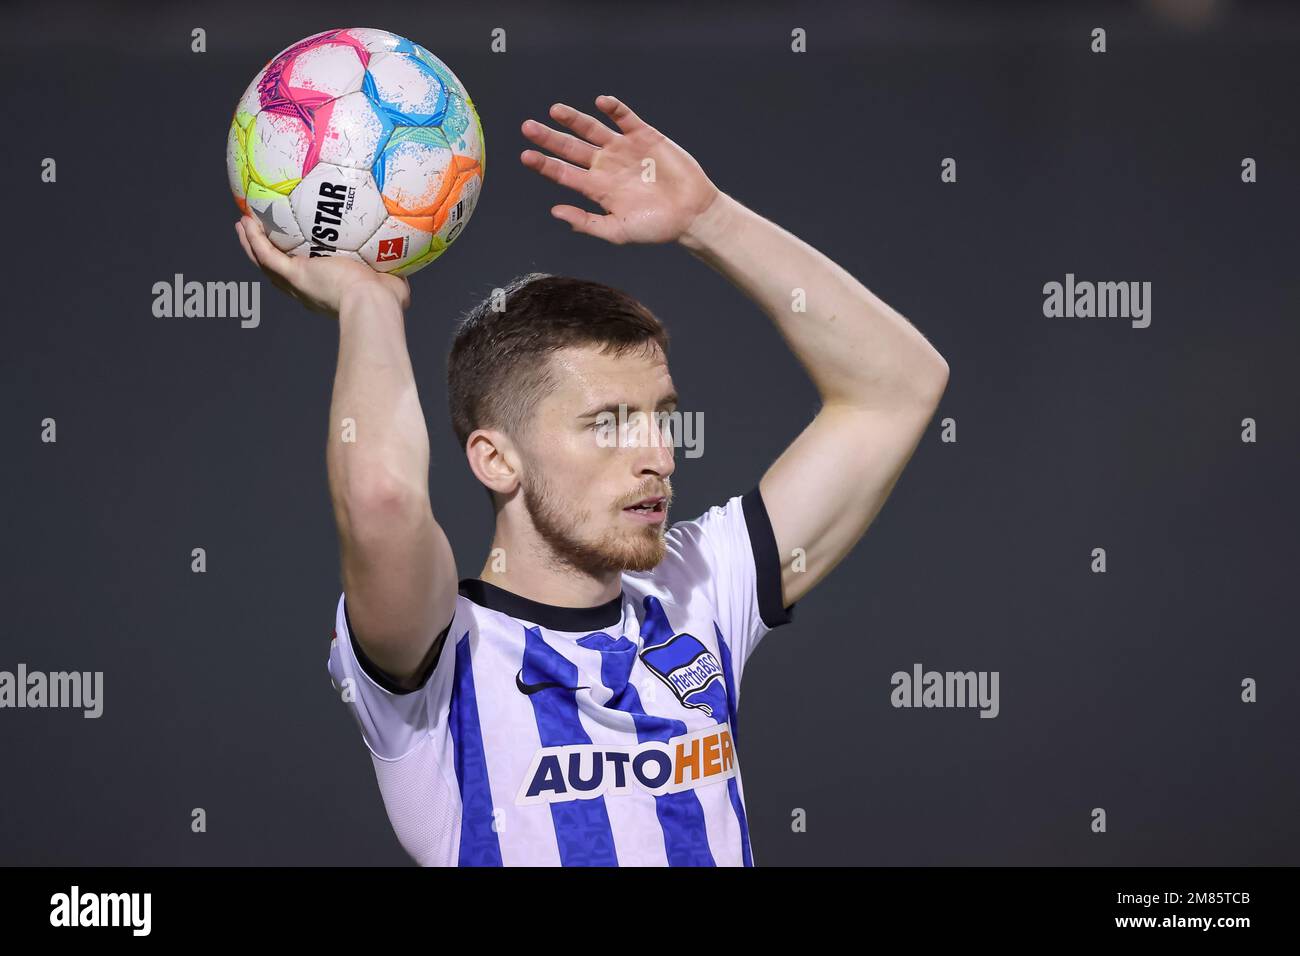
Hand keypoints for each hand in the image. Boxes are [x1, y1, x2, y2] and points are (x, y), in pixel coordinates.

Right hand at [234, 215, 409, 315]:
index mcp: (325, 293)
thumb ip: (393, 278)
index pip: (306, 278)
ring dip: (252, 244)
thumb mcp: (391, 286)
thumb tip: (406, 271)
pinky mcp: (294, 275)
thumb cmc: (386, 302)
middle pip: (277, 271)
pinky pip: (267, 255)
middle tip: (254, 235)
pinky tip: (246, 221)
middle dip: (264, 253)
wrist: (372, 304)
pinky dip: (254, 239)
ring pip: (266, 263)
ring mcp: (298, 284)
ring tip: (243, 224)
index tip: (293, 254)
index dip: (296, 266)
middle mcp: (307, 291)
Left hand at [520, 95, 720, 244]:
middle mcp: (606, 166)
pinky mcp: (645, 136)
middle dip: (550, 138)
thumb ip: (587, 222)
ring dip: (574, 119)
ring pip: (593, 129)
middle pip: (571, 148)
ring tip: (555, 111)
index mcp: (597, 188)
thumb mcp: (618, 232)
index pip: (564, 173)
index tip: (526, 156)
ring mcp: (624, 149)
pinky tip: (601, 103)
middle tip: (528, 127)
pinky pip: (625, 118)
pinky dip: (614, 109)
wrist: (692, 214)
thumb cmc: (657, 227)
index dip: (545, 164)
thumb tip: (555, 211)